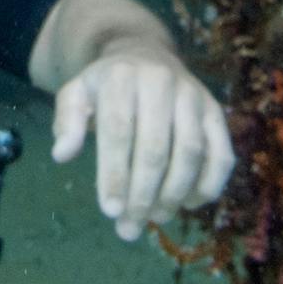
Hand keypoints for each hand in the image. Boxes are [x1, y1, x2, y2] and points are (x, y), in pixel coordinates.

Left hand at [50, 40, 233, 240]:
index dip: (115, 174)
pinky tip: (188, 204)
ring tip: (155, 219)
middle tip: (130, 227)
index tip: (110, 211)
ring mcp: (193, 96)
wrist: (144, 56)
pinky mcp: (215, 112)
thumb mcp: (77, 94)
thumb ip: (67, 122)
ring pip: (190, 152)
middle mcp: (162, 81)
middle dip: (143, 194)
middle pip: (156, 147)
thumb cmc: (107, 87)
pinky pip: (221, 153)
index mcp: (122, 76)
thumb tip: (62, 154)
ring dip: (174, 194)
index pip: (119, 130)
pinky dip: (209, 184)